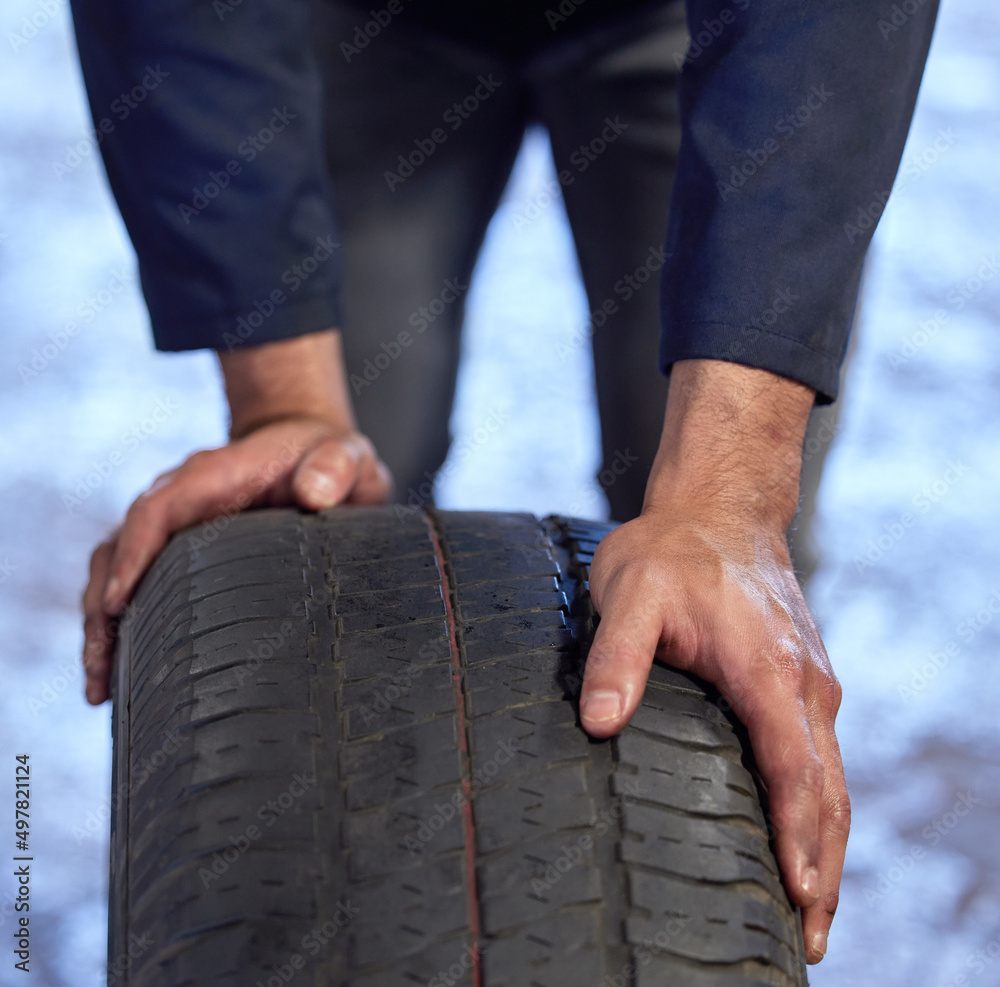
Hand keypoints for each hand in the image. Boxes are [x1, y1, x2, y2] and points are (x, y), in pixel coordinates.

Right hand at [82, 330, 389, 704]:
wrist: (306, 448)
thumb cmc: (325, 456)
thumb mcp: (345, 454)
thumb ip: (335, 466)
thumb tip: (314, 493)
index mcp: (214, 474)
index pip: (158, 509)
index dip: (134, 552)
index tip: (118, 601)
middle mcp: (181, 498)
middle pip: (119, 547)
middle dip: (102, 609)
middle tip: (101, 672)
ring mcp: (174, 525)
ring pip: (115, 570)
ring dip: (102, 626)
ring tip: (100, 688)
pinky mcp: (178, 550)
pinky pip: (136, 584)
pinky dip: (123, 624)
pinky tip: (122, 675)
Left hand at [579, 359, 847, 964]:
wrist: (719, 508)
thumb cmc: (671, 551)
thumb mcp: (630, 593)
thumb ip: (615, 658)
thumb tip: (600, 722)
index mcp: (766, 670)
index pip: (792, 769)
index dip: (797, 836)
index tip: (802, 896)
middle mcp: (802, 683)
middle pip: (827, 790)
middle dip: (823, 864)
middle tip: (812, 934)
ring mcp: (809, 681)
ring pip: (833, 777)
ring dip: (829, 842)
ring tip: (815, 906)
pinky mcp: (803, 678)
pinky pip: (823, 754)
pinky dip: (822, 804)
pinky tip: (806, 831)